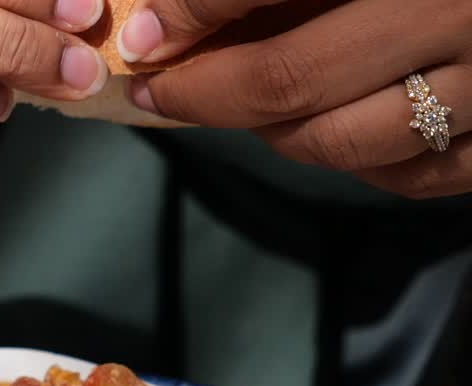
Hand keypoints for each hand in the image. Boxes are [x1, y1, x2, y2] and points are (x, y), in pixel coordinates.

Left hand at [118, 0, 471, 197]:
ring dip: (268, 131)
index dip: (190, 11)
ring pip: (341, 139)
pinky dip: (353, 160)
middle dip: (202, 92)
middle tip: (156, 91)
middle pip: (289, 79)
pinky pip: (411, 175)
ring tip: (235, 107)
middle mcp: (460, 12)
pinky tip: (326, 129)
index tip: (141, 35)